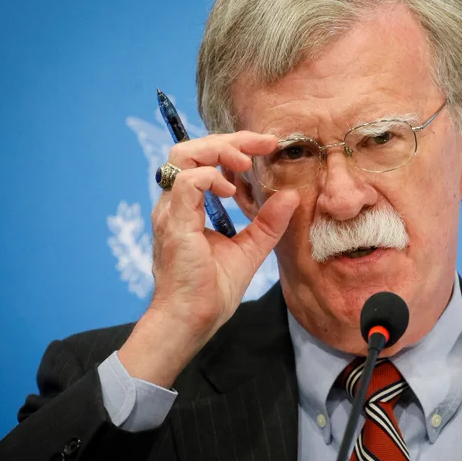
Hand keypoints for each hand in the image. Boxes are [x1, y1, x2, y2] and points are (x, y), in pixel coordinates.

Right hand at [119, 131, 298, 386]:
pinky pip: (188, 182)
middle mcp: (175, 203)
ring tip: (245, 163)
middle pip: (191, 148)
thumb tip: (291, 196)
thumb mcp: (251, 249)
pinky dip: (212, 178)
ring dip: (218, 150)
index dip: (235, 146)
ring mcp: (171, 211)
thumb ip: (268, 222)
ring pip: (182, 155)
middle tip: (263, 144)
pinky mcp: (175, 222)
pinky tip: (230, 190)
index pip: (204, 159)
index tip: (267, 146)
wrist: (192, 321)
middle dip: (230, 139)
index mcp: (189, 207)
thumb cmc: (212, 291)